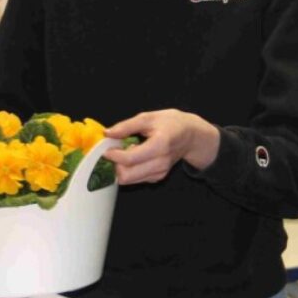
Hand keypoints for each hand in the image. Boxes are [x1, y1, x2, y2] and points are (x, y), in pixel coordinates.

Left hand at [103, 109, 219, 185]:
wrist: (190, 135)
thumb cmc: (171, 123)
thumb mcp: (149, 117)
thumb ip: (127, 126)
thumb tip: (108, 133)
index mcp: (160, 145)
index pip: (130, 159)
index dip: (113, 155)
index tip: (107, 148)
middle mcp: (161, 163)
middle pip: (127, 175)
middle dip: (115, 164)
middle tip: (115, 150)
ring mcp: (160, 172)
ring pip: (129, 180)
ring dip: (121, 168)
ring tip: (126, 152)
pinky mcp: (158, 177)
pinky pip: (136, 179)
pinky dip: (129, 170)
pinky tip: (134, 157)